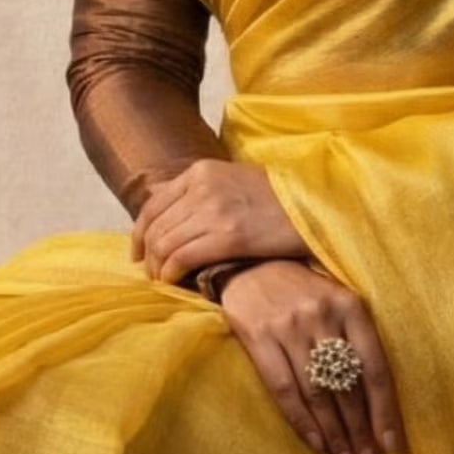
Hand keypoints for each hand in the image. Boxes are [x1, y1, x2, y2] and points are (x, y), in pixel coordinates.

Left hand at [130, 158, 312, 284]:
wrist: (315, 206)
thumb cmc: (278, 200)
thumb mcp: (233, 180)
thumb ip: (199, 191)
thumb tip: (165, 206)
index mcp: (202, 171)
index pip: (154, 203)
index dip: (139, 233)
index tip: (139, 254)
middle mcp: (203, 187)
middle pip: (156, 226)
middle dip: (149, 255)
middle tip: (153, 274)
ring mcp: (215, 210)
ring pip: (165, 243)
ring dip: (160, 268)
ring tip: (165, 282)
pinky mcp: (229, 235)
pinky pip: (183, 257)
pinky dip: (172, 273)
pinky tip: (174, 282)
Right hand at [214, 258, 405, 453]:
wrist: (249, 264)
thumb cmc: (302, 290)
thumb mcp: (337, 300)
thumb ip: (357, 338)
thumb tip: (377, 399)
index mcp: (351, 306)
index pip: (375, 369)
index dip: (384, 411)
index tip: (390, 445)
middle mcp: (323, 316)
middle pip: (347, 387)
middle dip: (359, 431)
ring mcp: (290, 327)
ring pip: (318, 393)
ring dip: (334, 434)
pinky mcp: (260, 337)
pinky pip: (284, 390)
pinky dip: (302, 421)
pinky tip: (315, 443)